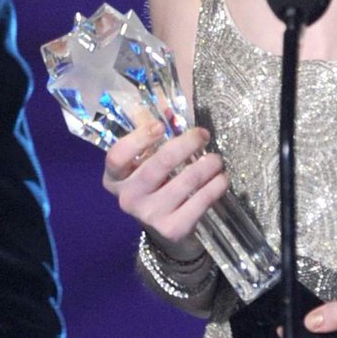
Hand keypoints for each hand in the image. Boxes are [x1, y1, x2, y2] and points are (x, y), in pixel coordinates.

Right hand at [102, 120, 227, 252]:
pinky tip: (221, 178)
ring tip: (217, 158)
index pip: (118, 156)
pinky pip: (200, 203)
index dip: (138, 139)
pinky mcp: (172, 229)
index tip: (160, 126)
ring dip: (206, 166)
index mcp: (115, 177)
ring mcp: (149, 216)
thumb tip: (167, 108)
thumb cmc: (155, 184)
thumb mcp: (145, 160)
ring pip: (184, 183)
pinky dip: (215, 187)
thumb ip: (150, 132)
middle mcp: (128, 198)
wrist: (165, 227)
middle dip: (184, 145)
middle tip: (203, 135)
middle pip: (156, 167)